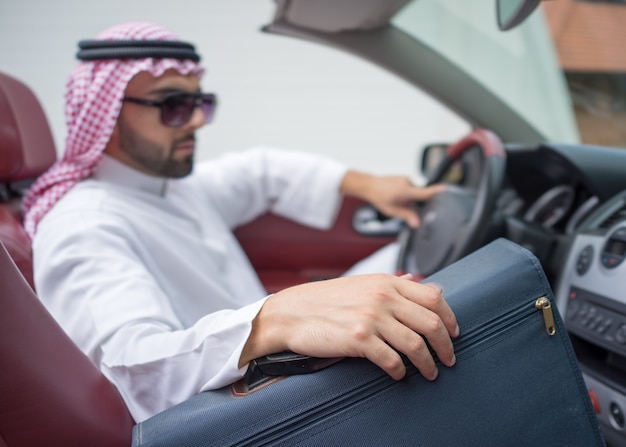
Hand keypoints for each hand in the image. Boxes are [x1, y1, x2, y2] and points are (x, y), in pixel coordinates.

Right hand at [240, 273, 458, 380]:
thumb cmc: (326, 300)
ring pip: (416, 345)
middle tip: (448, 358)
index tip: (454, 333)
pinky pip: (392, 360)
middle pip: (431, 323)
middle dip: (445, 345)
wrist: (292, 313)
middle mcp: (383, 297)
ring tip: (430, 372)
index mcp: (387, 282)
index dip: (450, 319)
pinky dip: (400, 371)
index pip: (433, 298)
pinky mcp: (359, 339)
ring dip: (428, 363)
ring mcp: (371, 317)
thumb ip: (395, 286)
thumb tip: (425, 287)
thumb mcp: (363, 283)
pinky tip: (399, 374)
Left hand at [340, 171, 445, 227]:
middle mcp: (408, 183)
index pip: (426, 192)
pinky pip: (410, 188)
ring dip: (409, 198)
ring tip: (396, 201)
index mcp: (406, 191)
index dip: (438, 191)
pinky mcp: (403, 178)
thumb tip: (416, 223)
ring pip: (414, 192)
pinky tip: (396, 196)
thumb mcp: (392, 211)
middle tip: (404, 206)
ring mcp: (405, 179)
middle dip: (416, 203)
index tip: (447, 190)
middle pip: (420, 195)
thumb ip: (407, 216)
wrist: (369, 185)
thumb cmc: (378, 197)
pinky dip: (406, 194)